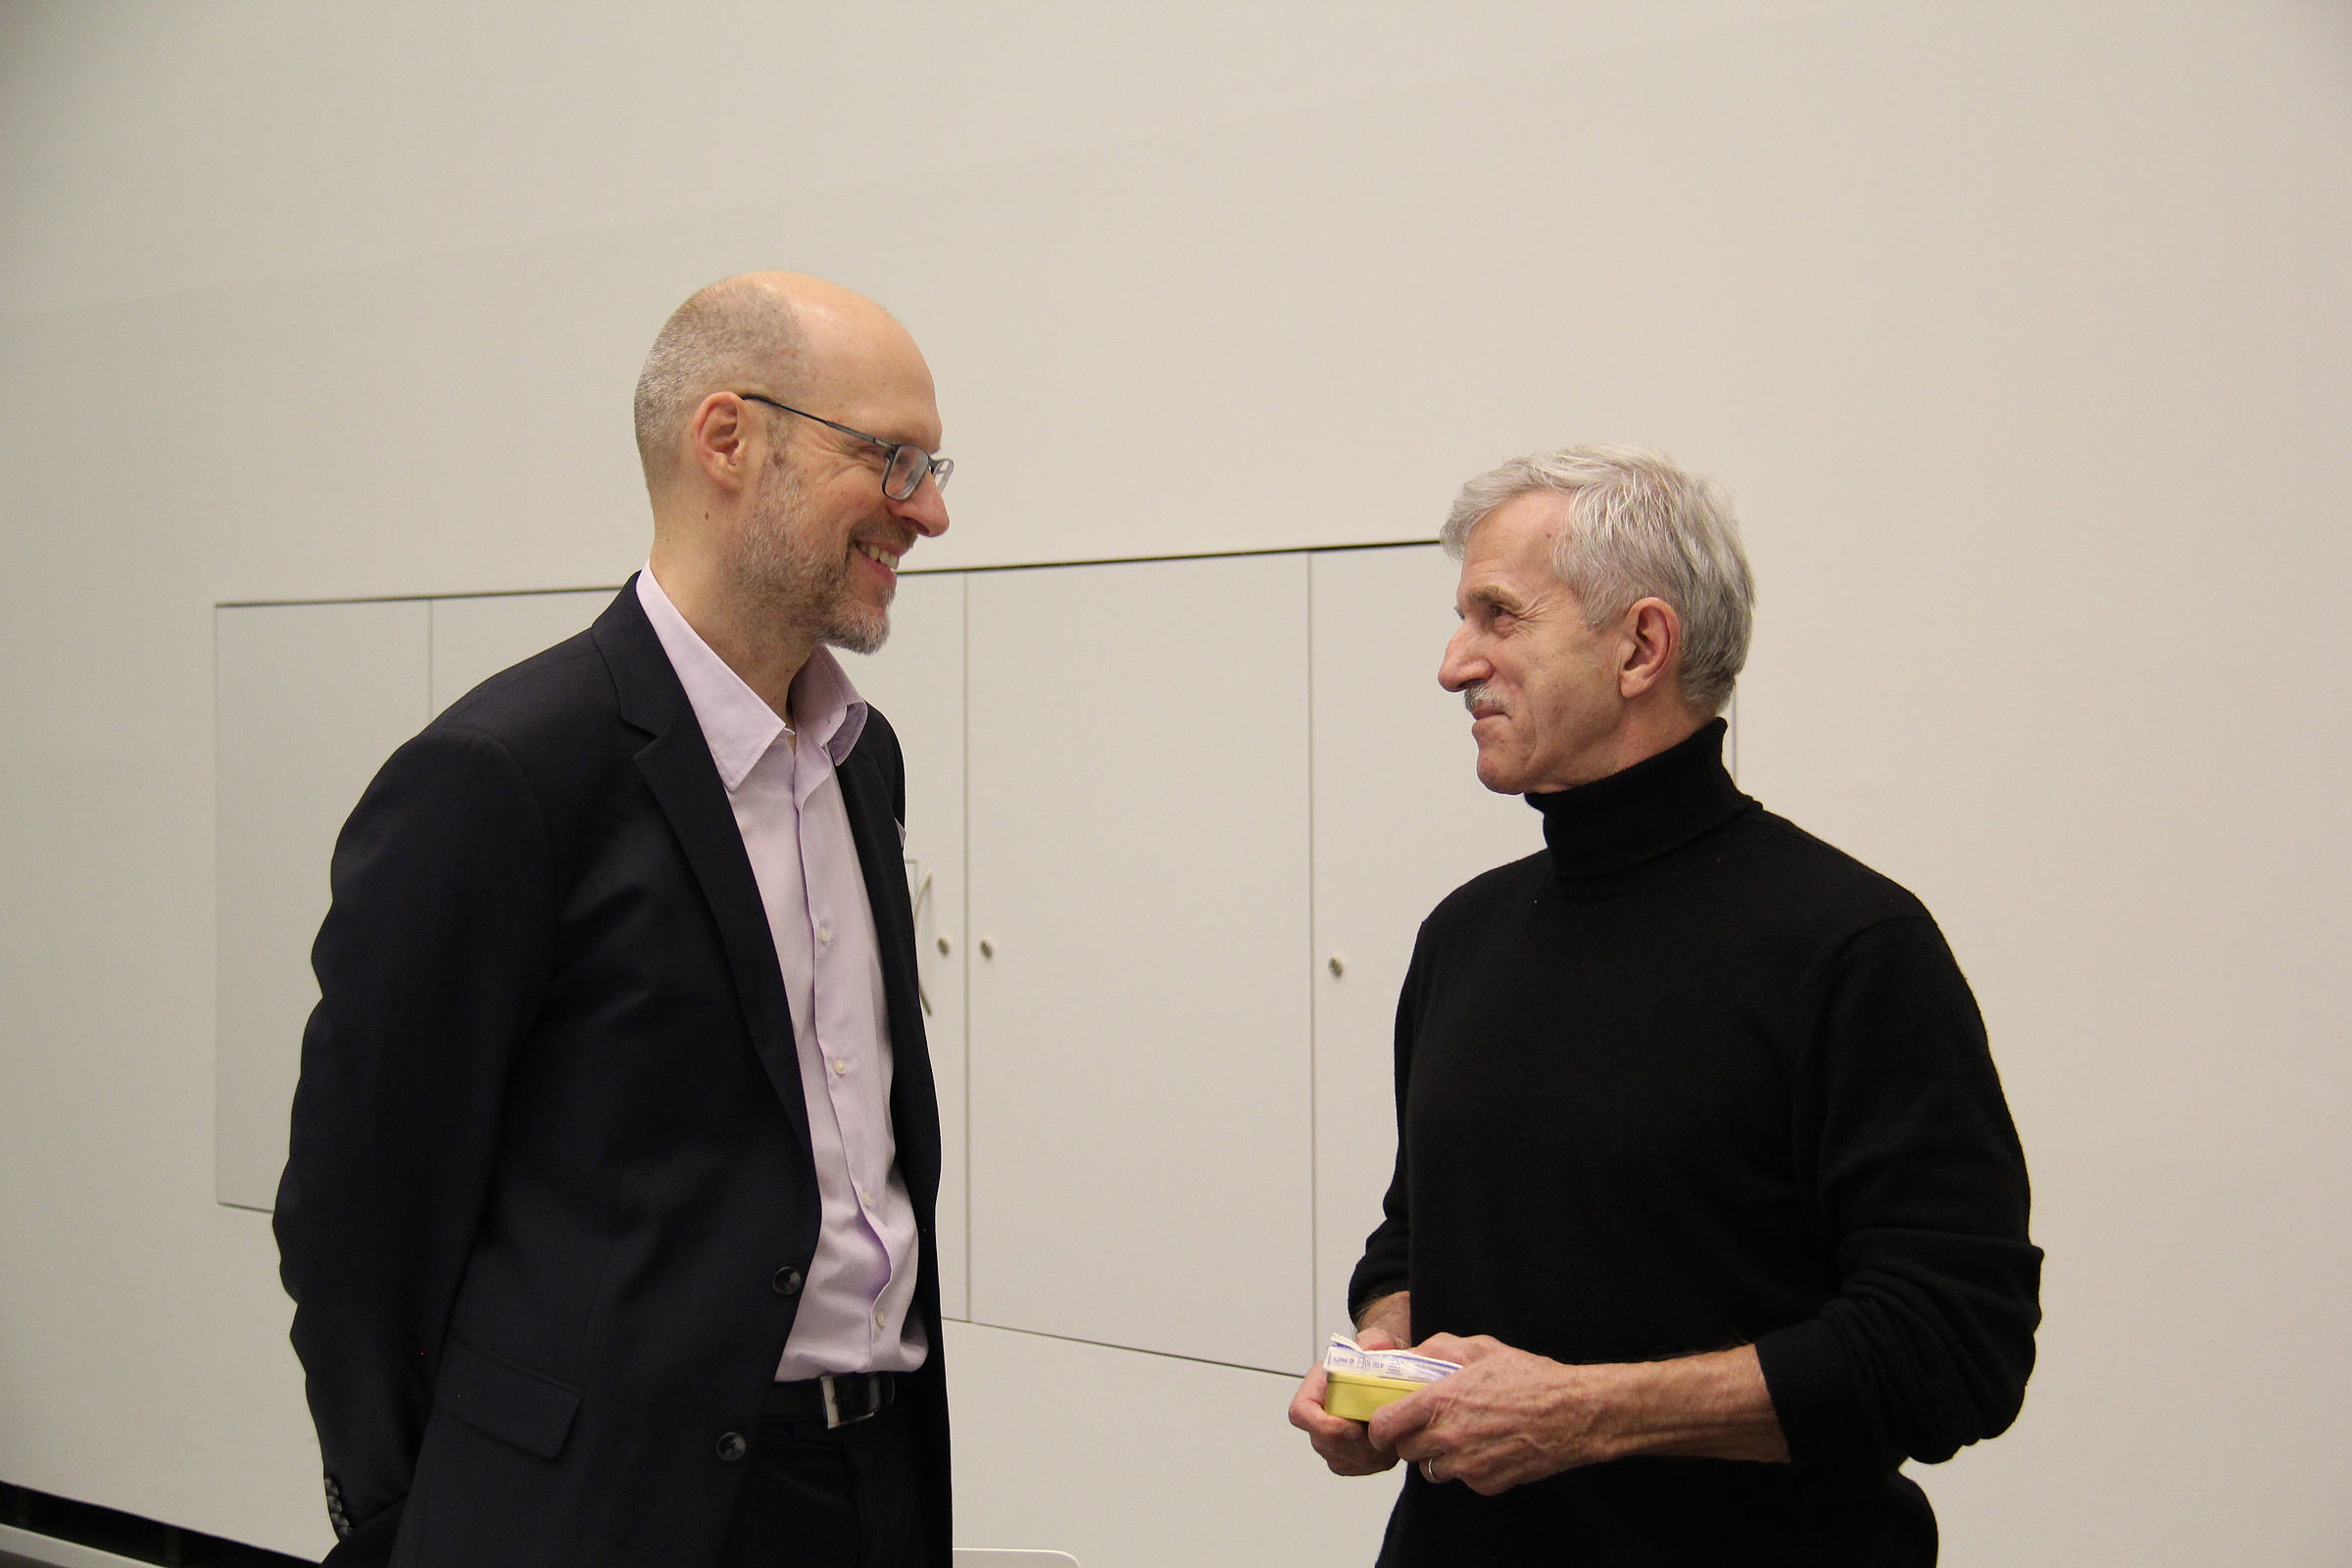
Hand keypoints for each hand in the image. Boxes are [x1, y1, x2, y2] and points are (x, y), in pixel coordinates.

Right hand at [1288, 1326, 1406, 1476]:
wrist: (1382, 1376)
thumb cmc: (1373, 1360)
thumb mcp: (1376, 1341)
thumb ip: (1374, 1340)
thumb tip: (1373, 1348)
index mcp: (1313, 1390)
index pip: (1300, 1414)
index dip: (1324, 1425)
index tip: (1354, 1425)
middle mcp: (1316, 1419)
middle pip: (1325, 1444)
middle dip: (1357, 1442)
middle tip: (1386, 1429)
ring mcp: (1329, 1443)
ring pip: (1344, 1460)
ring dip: (1370, 1451)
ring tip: (1392, 1432)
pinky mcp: (1346, 1459)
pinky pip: (1358, 1468)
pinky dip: (1377, 1460)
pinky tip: (1391, 1442)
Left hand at [1369, 1334, 1617, 1496]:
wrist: (1573, 1413)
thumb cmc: (1529, 1377)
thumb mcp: (1478, 1348)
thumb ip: (1434, 1351)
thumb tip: (1402, 1356)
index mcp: (1440, 1401)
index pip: (1385, 1425)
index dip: (1380, 1426)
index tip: (1384, 1424)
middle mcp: (1448, 1437)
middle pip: (1405, 1450)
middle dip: (1411, 1438)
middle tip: (1428, 1423)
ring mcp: (1467, 1465)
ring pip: (1431, 1469)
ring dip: (1437, 1455)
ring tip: (1461, 1433)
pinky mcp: (1486, 1483)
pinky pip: (1462, 1479)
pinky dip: (1467, 1467)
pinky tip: (1486, 1446)